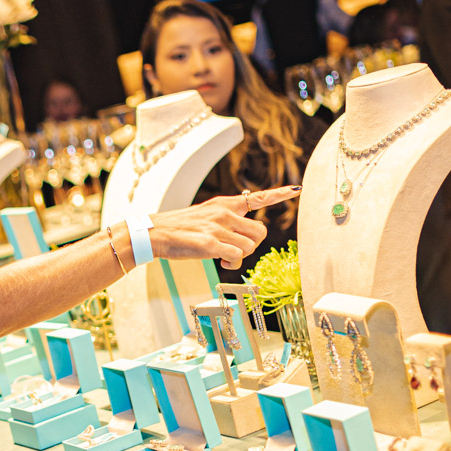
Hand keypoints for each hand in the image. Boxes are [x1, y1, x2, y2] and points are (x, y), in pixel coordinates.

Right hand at [145, 185, 300, 269]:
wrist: (154, 233)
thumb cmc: (180, 229)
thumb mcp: (205, 216)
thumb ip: (226, 220)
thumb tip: (242, 236)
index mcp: (223, 204)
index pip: (256, 198)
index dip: (278, 194)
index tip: (296, 189)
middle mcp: (223, 213)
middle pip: (260, 232)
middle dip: (252, 246)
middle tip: (233, 249)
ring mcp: (217, 227)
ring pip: (250, 247)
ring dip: (239, 256)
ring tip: (222, 255)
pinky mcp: (210, 243)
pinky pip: (235, 256)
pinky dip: (230, 262)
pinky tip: (218, 259)